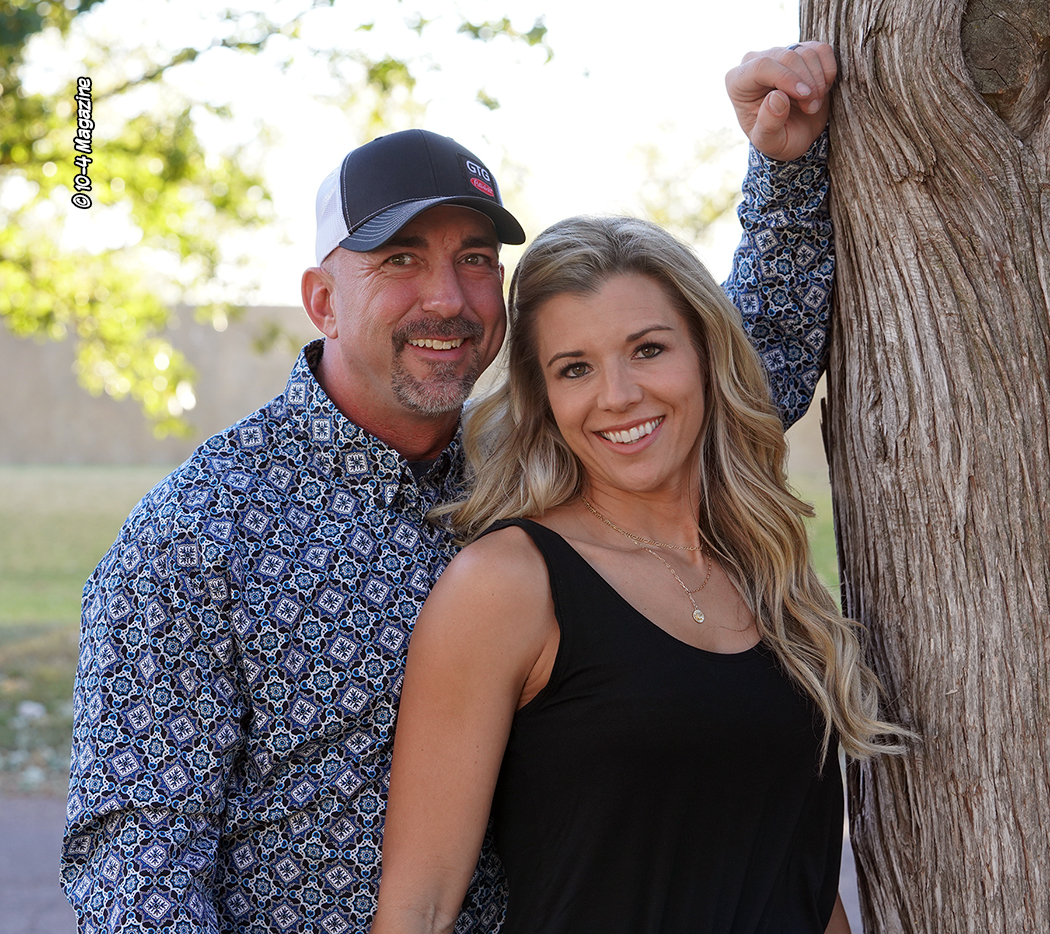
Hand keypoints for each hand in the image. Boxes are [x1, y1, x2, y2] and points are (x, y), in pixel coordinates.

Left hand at [725, 42, 837, 160]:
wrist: (795, 135)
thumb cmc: (777, 140)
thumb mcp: (770, 142)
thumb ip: (769, 124)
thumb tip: (777, 97)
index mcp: (737, 81)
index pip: (762, 66)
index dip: (788, 78)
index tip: (806, 96)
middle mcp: (754, 61)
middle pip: (787, 56)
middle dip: (806, 83)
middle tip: (811, 108)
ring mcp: (779, 53)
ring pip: (806, 52)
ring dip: (818, 81)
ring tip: (813, 104)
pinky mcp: (801, 51)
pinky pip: (821, 49)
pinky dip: (828, 69)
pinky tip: (823, 89)